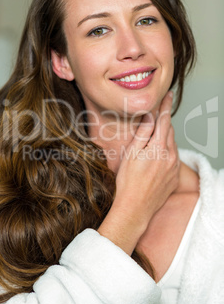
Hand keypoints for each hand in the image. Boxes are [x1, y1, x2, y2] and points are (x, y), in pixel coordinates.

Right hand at [98, 91, 179, 254]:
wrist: (135, 208)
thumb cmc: (128, 182)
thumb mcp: (130, 154)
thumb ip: (142, 133)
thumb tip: (149, 116)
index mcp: (158, 148)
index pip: (164, 121)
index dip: (165, 106)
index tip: (168, 94)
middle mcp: (171, 156)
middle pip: (169, 131)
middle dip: (164, 122)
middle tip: (156, 116)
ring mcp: (175, 168)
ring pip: (172, 145)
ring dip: (164, 138)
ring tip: (152, 140)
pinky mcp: (175, 177)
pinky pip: (174, 158)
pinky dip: (167, 152)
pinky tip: (156, 157)